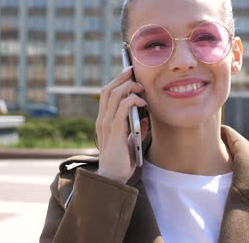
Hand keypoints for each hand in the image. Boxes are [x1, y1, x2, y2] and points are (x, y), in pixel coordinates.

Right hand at [95, 67, 148, 182]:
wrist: (113, 178)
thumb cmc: (122, 161)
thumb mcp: (131, 142)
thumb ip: (136, 129)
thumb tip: (145, 118)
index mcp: (105, 121)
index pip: (107, 95)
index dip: (116, 82)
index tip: (128, 73)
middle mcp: (102, 120)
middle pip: (108, 90)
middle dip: (121, 78)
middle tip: (132, 70)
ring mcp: (106, 124)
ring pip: (114, 95)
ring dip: (128, 87)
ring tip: (140, 86)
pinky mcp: (114, 130)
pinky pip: (122, 108)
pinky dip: (132, 100)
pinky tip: (142, 102)